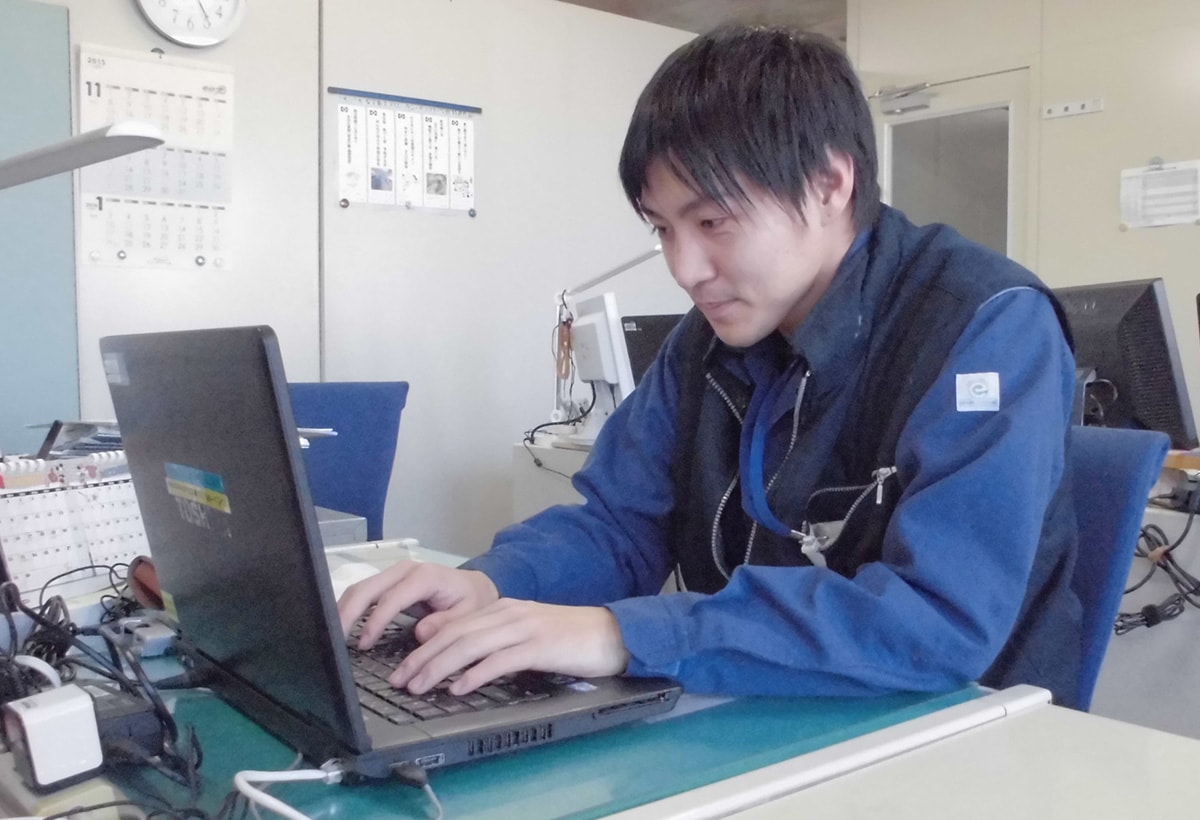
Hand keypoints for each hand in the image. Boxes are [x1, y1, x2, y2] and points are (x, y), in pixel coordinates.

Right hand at [337, 560, 498, 647]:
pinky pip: (364, 593)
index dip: (375, 620)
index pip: (392, 598)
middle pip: (367, 588)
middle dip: (347, 613)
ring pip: (360, 588)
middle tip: (334, 640)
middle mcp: (405, 570)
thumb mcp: (469, 614)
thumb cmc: (472, 601)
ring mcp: (394, 574)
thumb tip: (420, 633)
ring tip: (332, 637)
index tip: (364, 644)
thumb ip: (447, 623)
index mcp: (425, 577)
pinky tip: (341, 627)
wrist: (475, 586)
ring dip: (343, 611)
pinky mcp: (388, 582)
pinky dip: (350, 608)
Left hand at [389, 599, 630, 695]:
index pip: (454, 626)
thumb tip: (461, 665)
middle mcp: (509, 614)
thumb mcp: (527, 636)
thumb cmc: (571, 640)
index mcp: (503, 609)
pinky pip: (500, 660)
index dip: (424, 647)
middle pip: (455, 633)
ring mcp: (524, 628)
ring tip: (419, 685)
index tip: (403, 668)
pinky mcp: (540, 646)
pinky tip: (458, 688)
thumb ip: (497, 644)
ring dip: (439, 666)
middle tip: (399, 680)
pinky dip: (475, 674)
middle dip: (422, 658)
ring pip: (470, 644)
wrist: (613, 634)